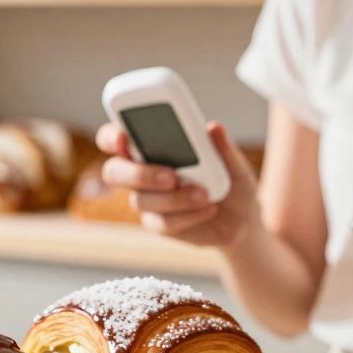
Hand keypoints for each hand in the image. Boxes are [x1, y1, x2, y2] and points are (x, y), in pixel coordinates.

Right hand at [95, 121, 260, 247]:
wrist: (241, 219)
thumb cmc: (230, 182)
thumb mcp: (234, 164)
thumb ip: (222, 147)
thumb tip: (213, 128)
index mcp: (151, 146)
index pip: (115, 138)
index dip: (111, 136)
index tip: (123, 136)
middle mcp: (142, 172)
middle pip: (114, 172)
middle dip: (139, 173)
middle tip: (171, 176)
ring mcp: (148, 200)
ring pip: (141, 200)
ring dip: (174, 198)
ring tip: (204, 195)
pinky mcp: (159, 224)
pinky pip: (163, 223)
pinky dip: (187, 215)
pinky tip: (208, 209)